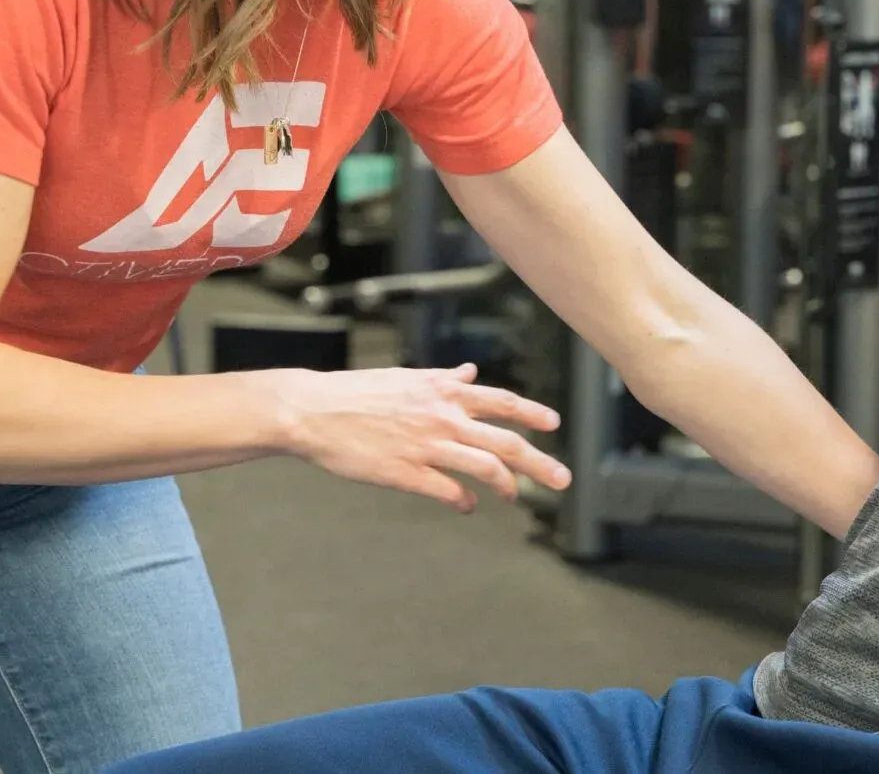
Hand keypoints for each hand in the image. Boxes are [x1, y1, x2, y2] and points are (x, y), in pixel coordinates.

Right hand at [273, 364, 569, 510]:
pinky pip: (449, 491)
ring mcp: (427, 446)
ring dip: (508, 485)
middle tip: (564, 478)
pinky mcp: (407, 473)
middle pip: (506, 442)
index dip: (533, 413)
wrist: (314, 410)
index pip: (502, 401)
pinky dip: (465, 501)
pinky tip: (469, 505)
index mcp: (444, 391)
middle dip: (540, 462)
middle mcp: (443, 417)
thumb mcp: (407, 378)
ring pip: (485, 468)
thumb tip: (470, 372)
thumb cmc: (358, 393)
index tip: (555, 424)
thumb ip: (443, 379)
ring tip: (516, 496)